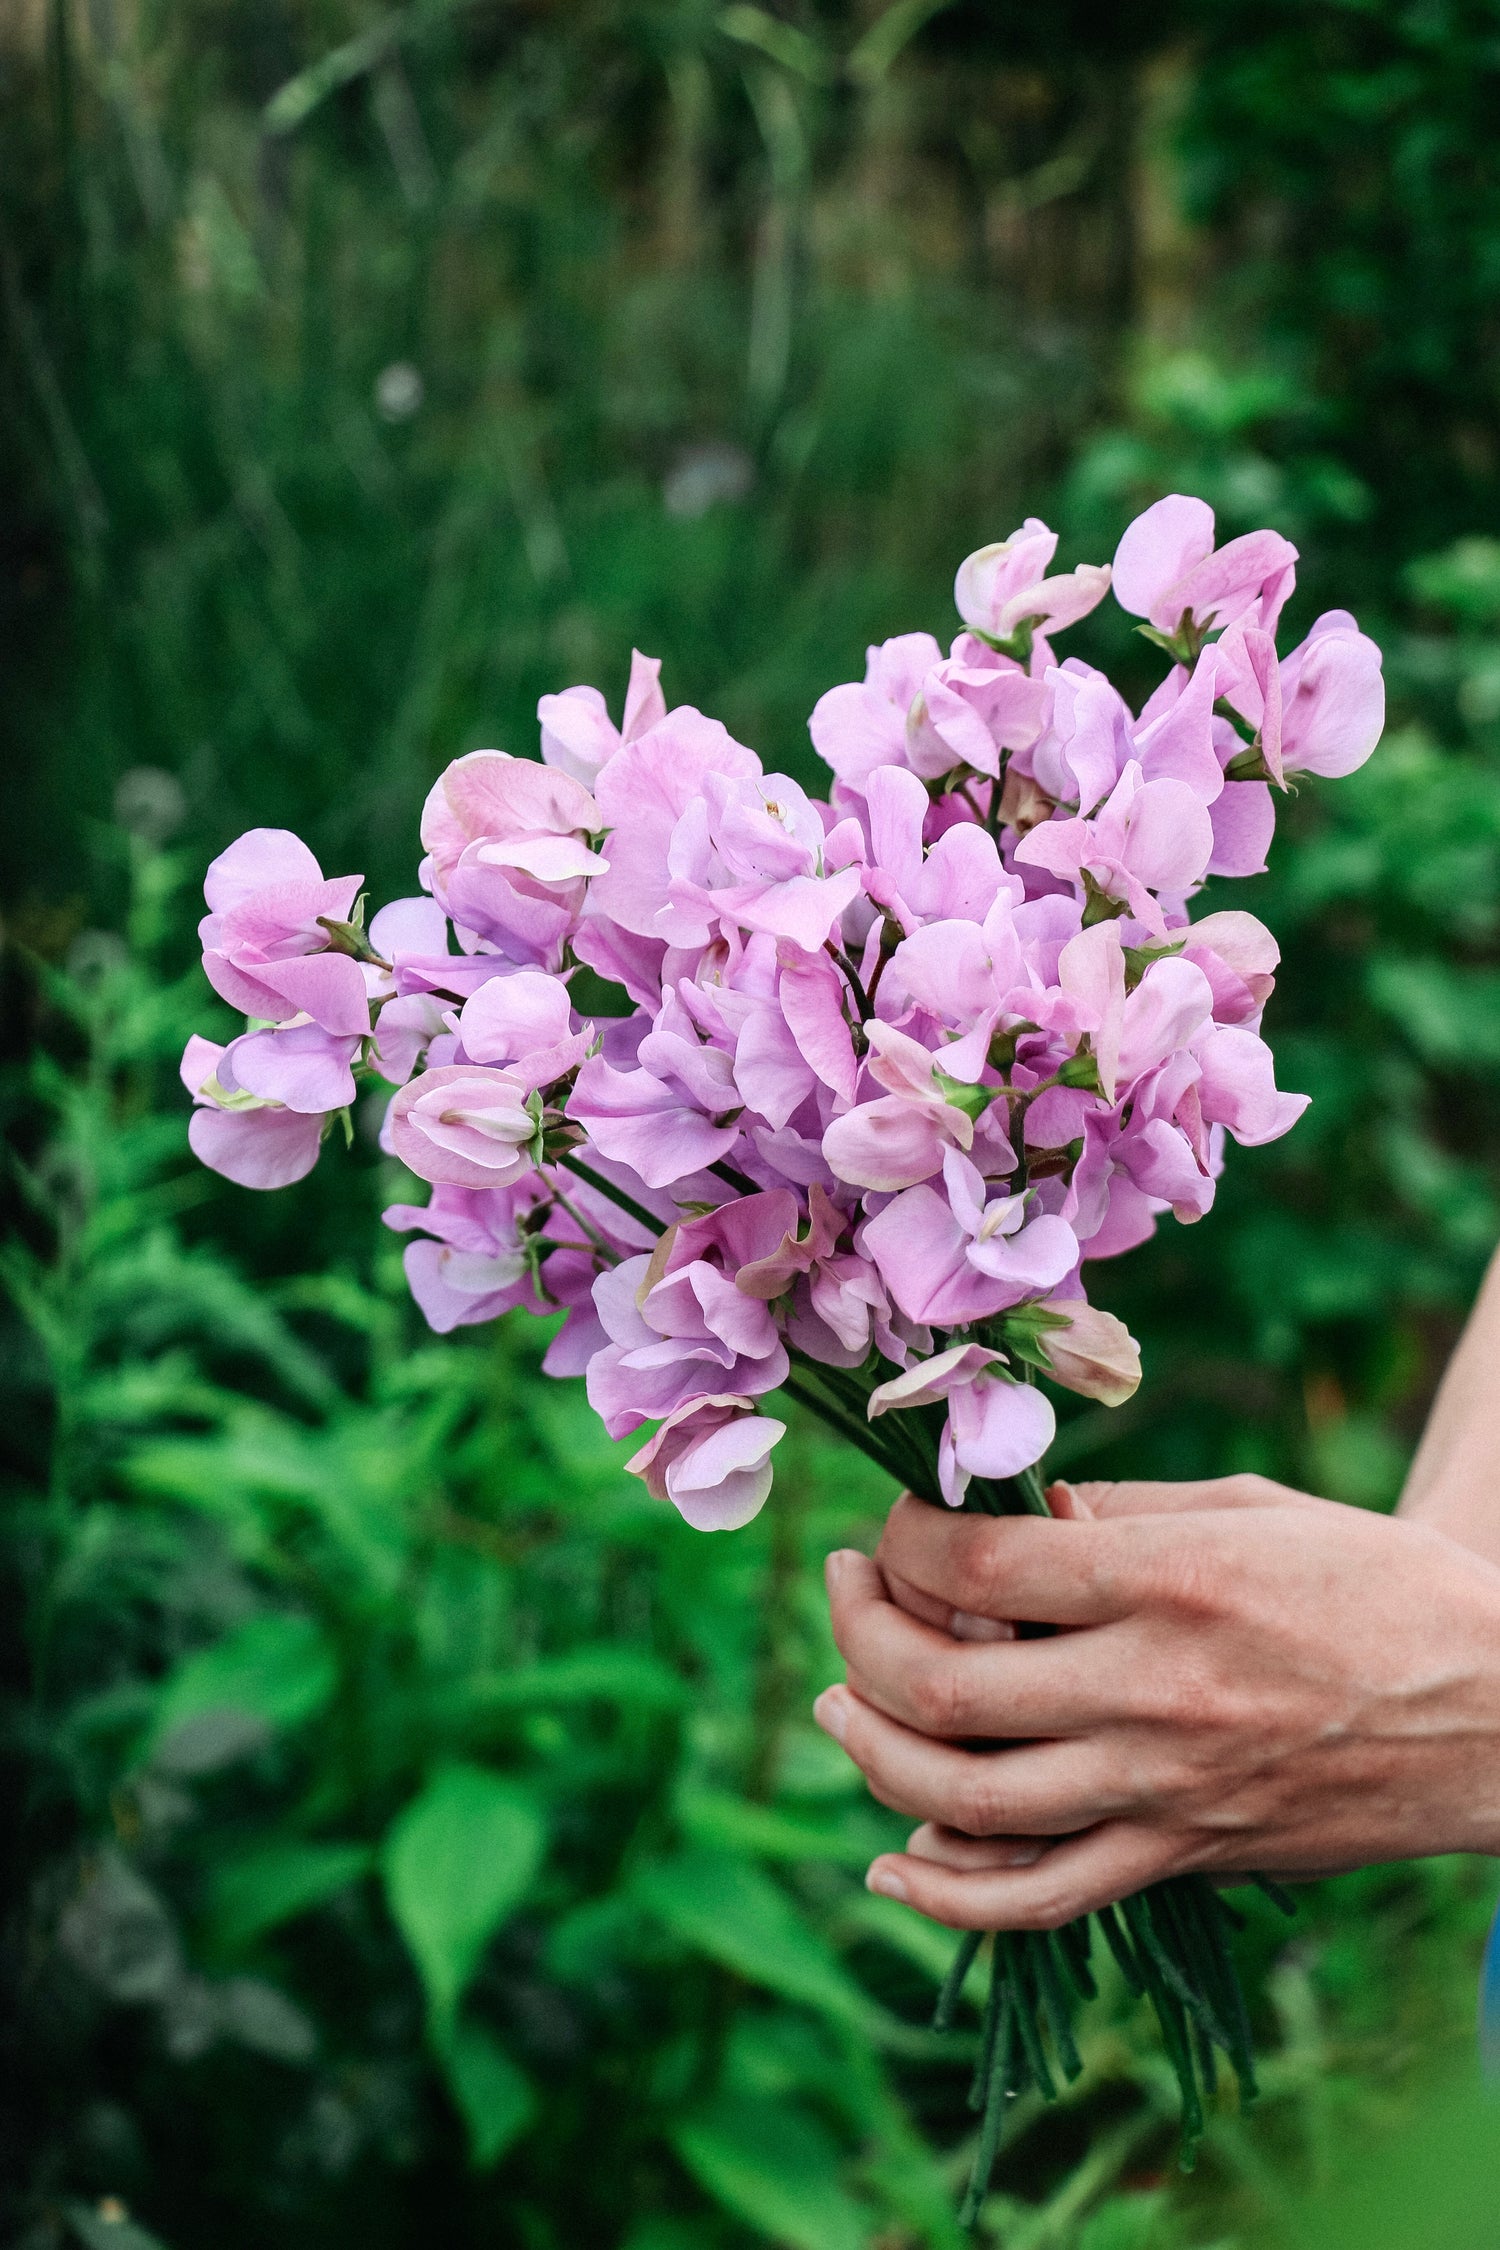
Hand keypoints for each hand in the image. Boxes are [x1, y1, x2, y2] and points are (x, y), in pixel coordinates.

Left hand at [813, 1476, 1499, 1929]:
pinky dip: (949, 1895)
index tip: (898, 1523)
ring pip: (967, 1800)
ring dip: (870, 1750)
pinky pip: (1042, 1897)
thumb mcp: (1251, 1505)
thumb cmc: (1375, 1583)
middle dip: (859, 1632)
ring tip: (837, 1702)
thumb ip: (1117, 1507)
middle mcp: (1154, 1691)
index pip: (977, 1564)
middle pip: (943, 1685)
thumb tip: (1013, 1512)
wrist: (1499, 1710)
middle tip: (847, 1586)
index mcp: (1170, 1579)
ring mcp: (1164, 1791)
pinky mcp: (1183, 1858)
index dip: (905, 1540)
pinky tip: (890, 1861)